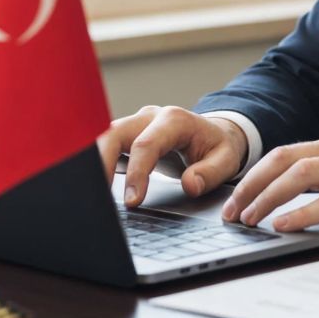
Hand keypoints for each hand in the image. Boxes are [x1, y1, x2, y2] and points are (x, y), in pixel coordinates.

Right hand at [96, 105, 247, 207]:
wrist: (214, 132)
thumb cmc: (218, 145)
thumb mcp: (226, 159)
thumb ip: (210, 173)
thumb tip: (189, 185)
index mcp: (174, 120)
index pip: (146, 144)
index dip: (137, 173)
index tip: (133, 201)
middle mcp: (150, 117)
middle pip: (115, 133)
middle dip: (101, 162)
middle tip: (98, 195)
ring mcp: (136, 123)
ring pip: (104, 136)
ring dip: (94, 162)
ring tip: (92, 192)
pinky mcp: (128, 134)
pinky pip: (106, 144)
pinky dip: (97, 162)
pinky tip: (94, 185)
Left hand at [221, 133, 318, 231]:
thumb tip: (301, 197)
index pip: (287, 154)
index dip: (256, 175)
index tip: (236, 198)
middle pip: (285, 159)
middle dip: (251, 185)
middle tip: (231, 211)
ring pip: (302, 174)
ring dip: (269, 197)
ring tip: (251, 219)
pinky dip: (303, 212)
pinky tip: (285, 225)